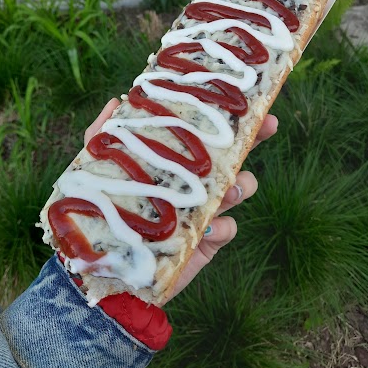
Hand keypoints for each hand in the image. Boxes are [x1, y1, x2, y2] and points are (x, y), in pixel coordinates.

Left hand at [84, 98, 277, 303]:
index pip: (204, 134)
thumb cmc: (107, 212)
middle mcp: (194, 182)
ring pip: (239, 190)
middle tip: (268, 126)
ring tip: (231, 186)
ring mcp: (204, 211)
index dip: (224, 116)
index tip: (245, 99)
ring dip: (242, 183)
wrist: (107, 267)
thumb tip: (115, 100)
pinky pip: (229, 229)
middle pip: (233, 155)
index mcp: (175, 163)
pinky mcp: (206, 241)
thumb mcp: (99, 170)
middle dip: (254, 139)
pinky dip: (225, 225)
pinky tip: (211, 225)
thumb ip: (102, 137)